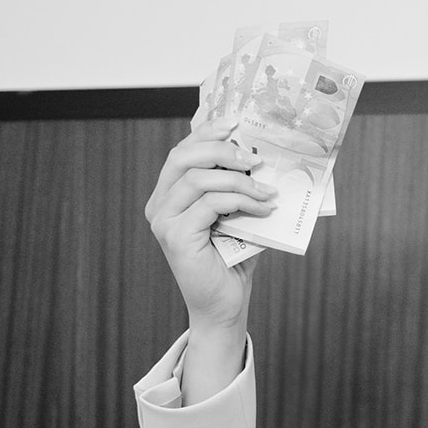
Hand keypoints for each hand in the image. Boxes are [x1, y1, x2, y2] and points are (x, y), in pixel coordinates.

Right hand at [143, 120, 277, 331]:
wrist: (226, 305)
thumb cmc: (233, 260)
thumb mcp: (237, 214)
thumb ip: (238, 186)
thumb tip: (264, 155)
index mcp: (169, 194)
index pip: (183, 151)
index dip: (207, 132)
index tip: (236, 122)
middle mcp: (159, 205)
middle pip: (183, 157)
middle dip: (222, 150)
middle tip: (255, 159)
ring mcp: (164, 221)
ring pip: (198, 179)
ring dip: (239, 180)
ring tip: (267, 190)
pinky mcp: (176, 237)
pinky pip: (209, 205)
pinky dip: (240, 201)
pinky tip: (263, 208)